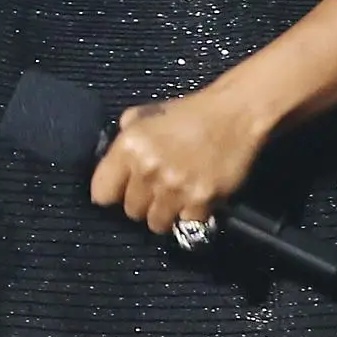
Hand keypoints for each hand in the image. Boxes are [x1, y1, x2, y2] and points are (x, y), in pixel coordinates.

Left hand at [89, 84, 273, 239]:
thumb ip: (126, 134)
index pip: (101, 193)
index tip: (121, 192)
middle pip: (131, 211)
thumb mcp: (147, 114)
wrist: (235, 114)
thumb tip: (113, 158)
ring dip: (164, 214)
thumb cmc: (190, 113)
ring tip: (174, 199)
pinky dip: (191, 215)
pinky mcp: (202, 200)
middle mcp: (147, 170)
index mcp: (128, 147)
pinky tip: (196, 199)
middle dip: (141, 203)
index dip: (111, 194)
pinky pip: (186, 222)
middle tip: (155, 192)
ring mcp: (175, 187)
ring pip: (156, 223)